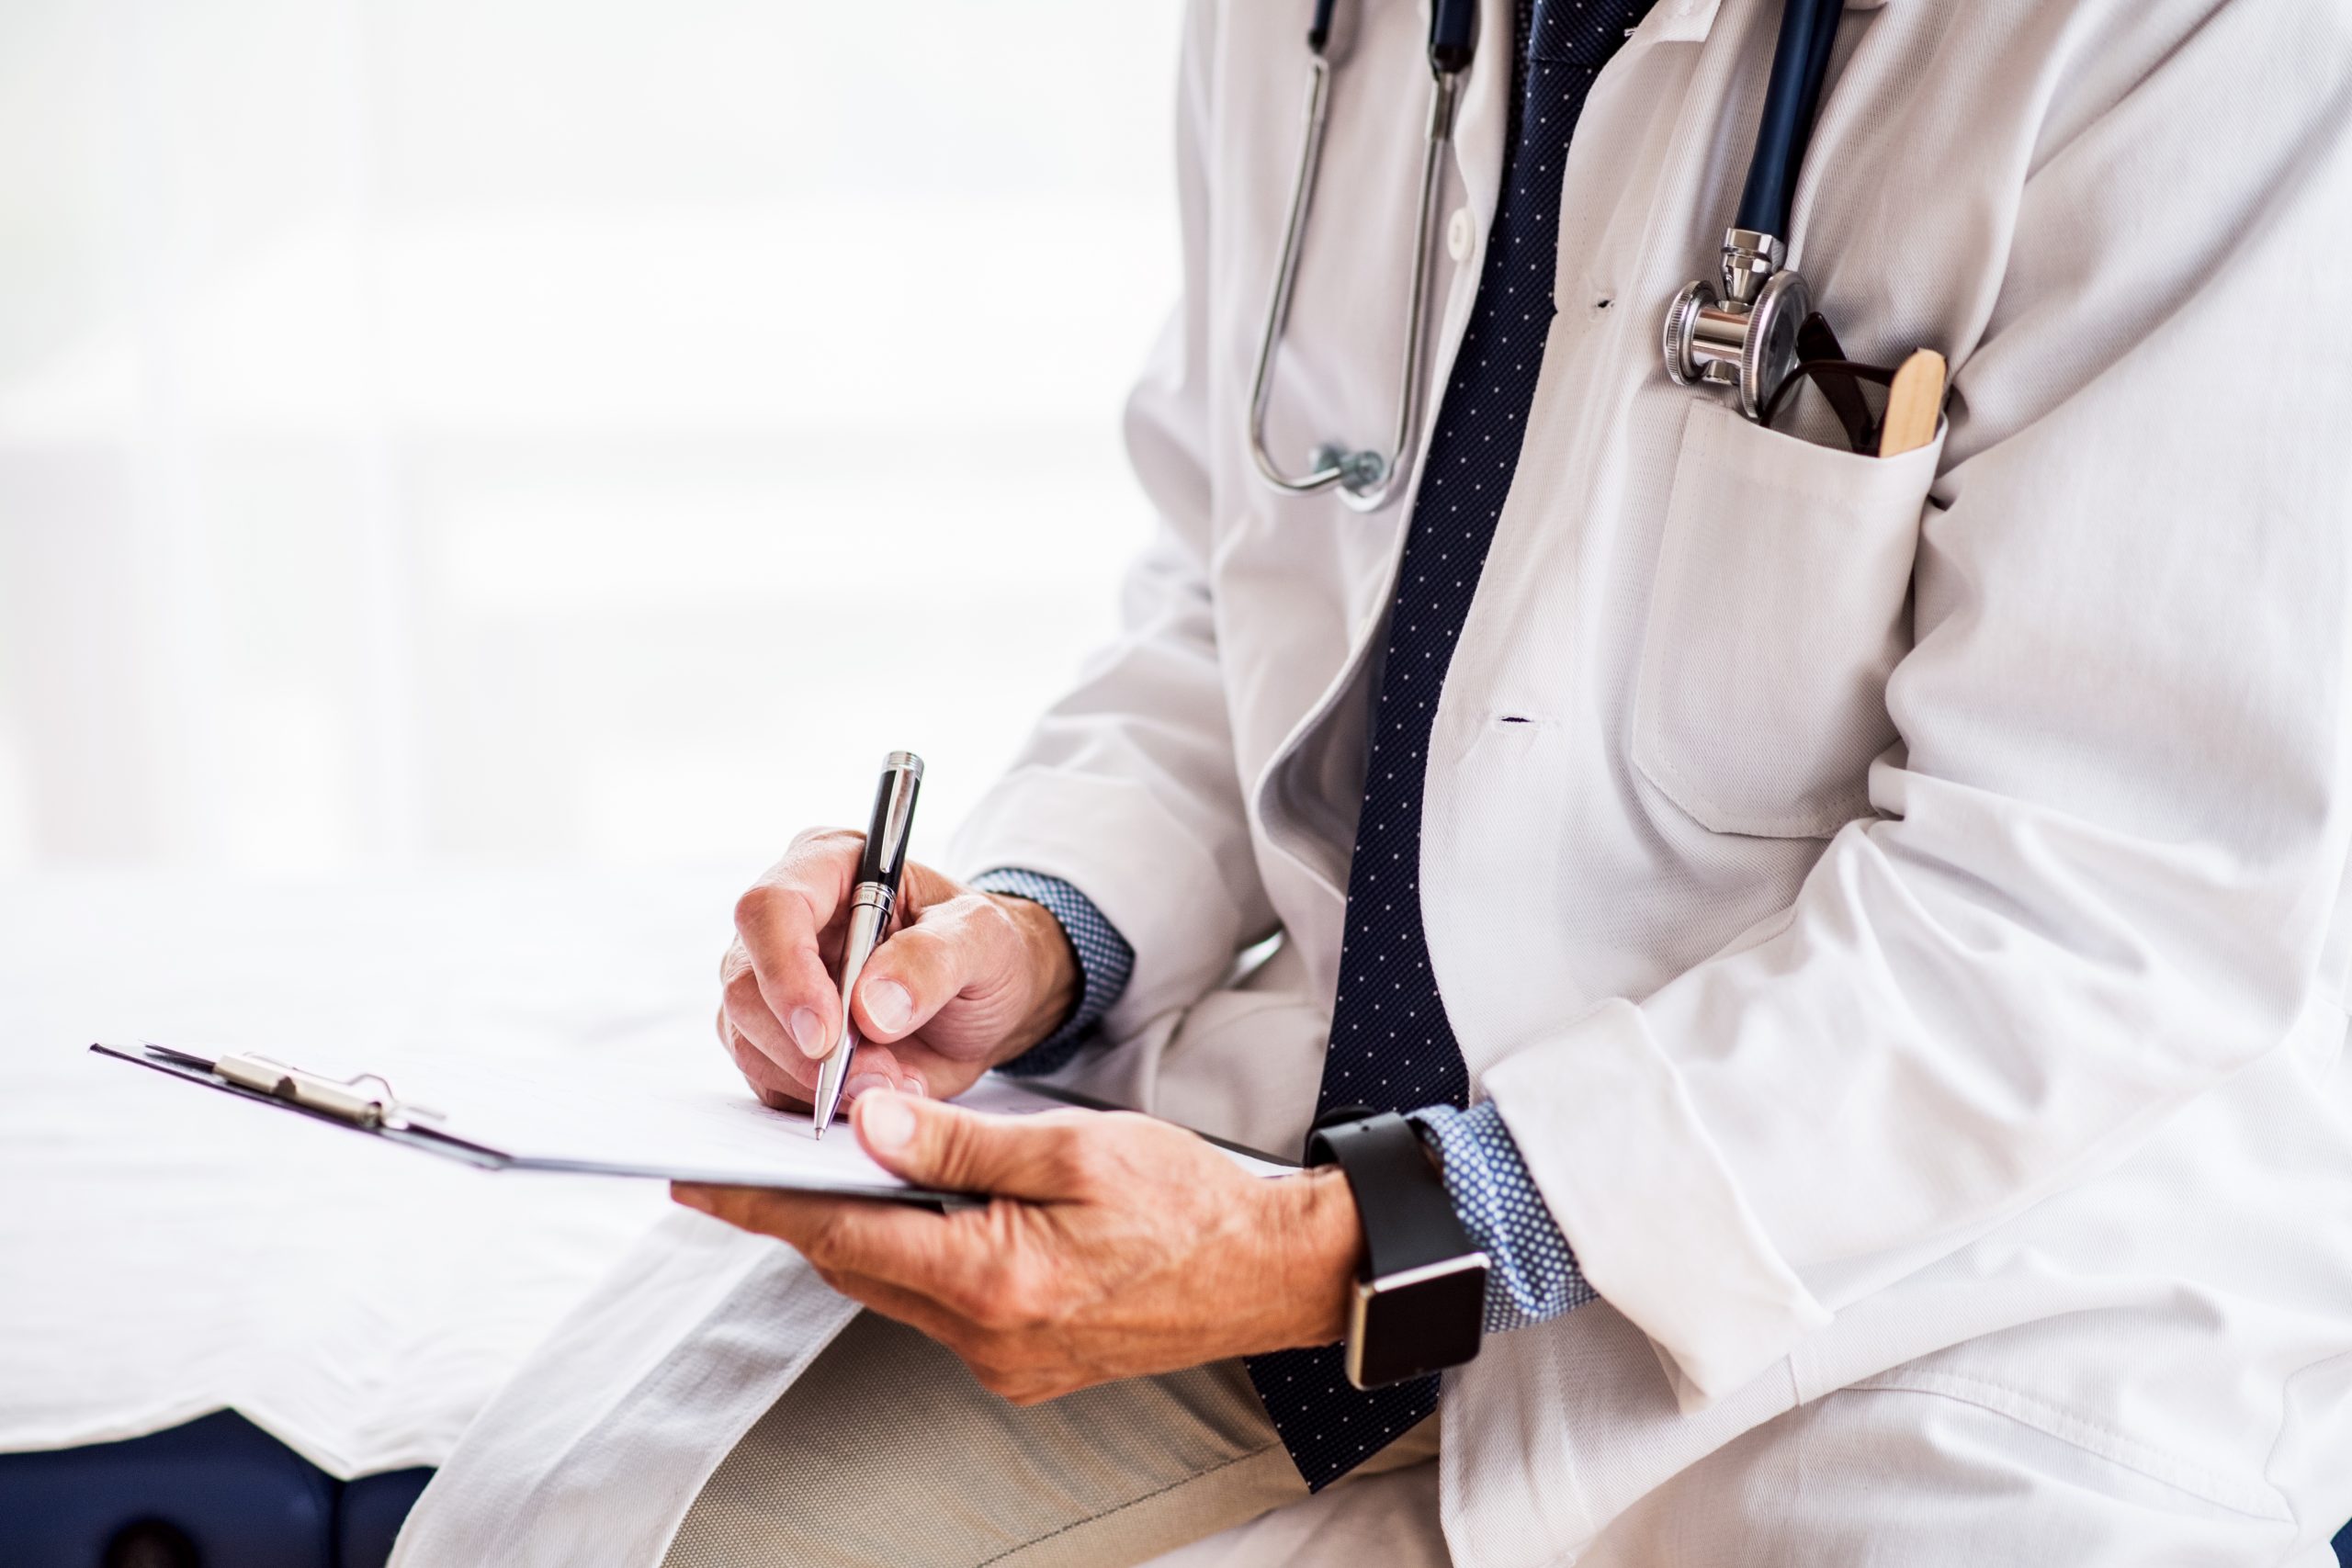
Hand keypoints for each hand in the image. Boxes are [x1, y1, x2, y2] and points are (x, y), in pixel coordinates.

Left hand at [673, 1093, 1361, 1402]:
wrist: (1266, 1274)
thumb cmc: (1183, 1200)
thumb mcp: (1071, 1146)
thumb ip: (960, 1144)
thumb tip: (867, 1126)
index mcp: (992, 1280)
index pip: (842, 1234)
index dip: (760, 1203)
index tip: (691, 1179)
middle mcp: (984, 1338)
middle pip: (855, 1267)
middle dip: (799, 1214)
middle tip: (744, 1161)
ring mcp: (1002, 1363)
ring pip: (893, 1288)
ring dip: (856, 1234)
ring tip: (823, 1176)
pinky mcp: (1022, 1367)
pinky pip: (937, 1308)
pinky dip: (910, 1258)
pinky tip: (912, 1215)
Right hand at [720, 833, 1082, 1109]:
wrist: (986, 1004)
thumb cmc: (983, 952)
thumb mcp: (984, 941)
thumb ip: (934, 961)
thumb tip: (870, 1008)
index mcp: (828, 866)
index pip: (771, 909)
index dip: (788, 973)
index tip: (829, 1036)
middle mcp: (786, 921)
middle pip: (746, 985)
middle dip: (808, 1048)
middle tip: (879, 1075)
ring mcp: (772, 982)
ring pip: (748, 1039)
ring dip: (819, 1080)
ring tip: (895, 1078)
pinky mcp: (773, 1039)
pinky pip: (767, 1079)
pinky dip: (817, 1099)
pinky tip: (874, 1088)